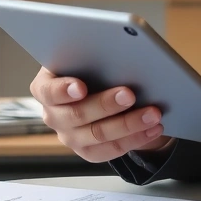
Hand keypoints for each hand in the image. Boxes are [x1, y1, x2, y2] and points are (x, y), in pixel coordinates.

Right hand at [30, 67, 172, 162]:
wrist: (101, 88)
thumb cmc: (93, 67)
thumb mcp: (88, 57)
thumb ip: (94, 55)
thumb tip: (119, 49)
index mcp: (46, 87)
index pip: (47, 91)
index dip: (63, 90)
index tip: (81, 87)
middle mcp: (53, 115)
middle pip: (77, 115)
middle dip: (105, 104)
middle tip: (130, 94)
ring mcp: (69, 136)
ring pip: (98, 135)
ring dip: (128, 124)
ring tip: (152, 114)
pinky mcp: (88, 151)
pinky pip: (111, 150)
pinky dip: (136, 138)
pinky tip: (153, 128)